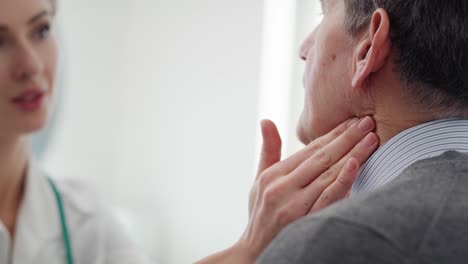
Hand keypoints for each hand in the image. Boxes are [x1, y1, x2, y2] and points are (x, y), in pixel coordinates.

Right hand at [238, 117, 378, 261]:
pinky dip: (342, 180)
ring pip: (328, 174)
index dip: (332, 133)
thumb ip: (268, 151)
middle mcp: (282, 188)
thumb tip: (266, 120)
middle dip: (347, 138)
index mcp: (273, 175)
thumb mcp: (259, 181)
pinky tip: (355, 165)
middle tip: (368, 122)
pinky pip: (327, 198)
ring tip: (371, 139)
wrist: (255, 252)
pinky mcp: (304, 222)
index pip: (309, 149)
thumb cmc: (261, 214)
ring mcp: (293, 206)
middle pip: (321, 157)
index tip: (351, 121)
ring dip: (352, 154)